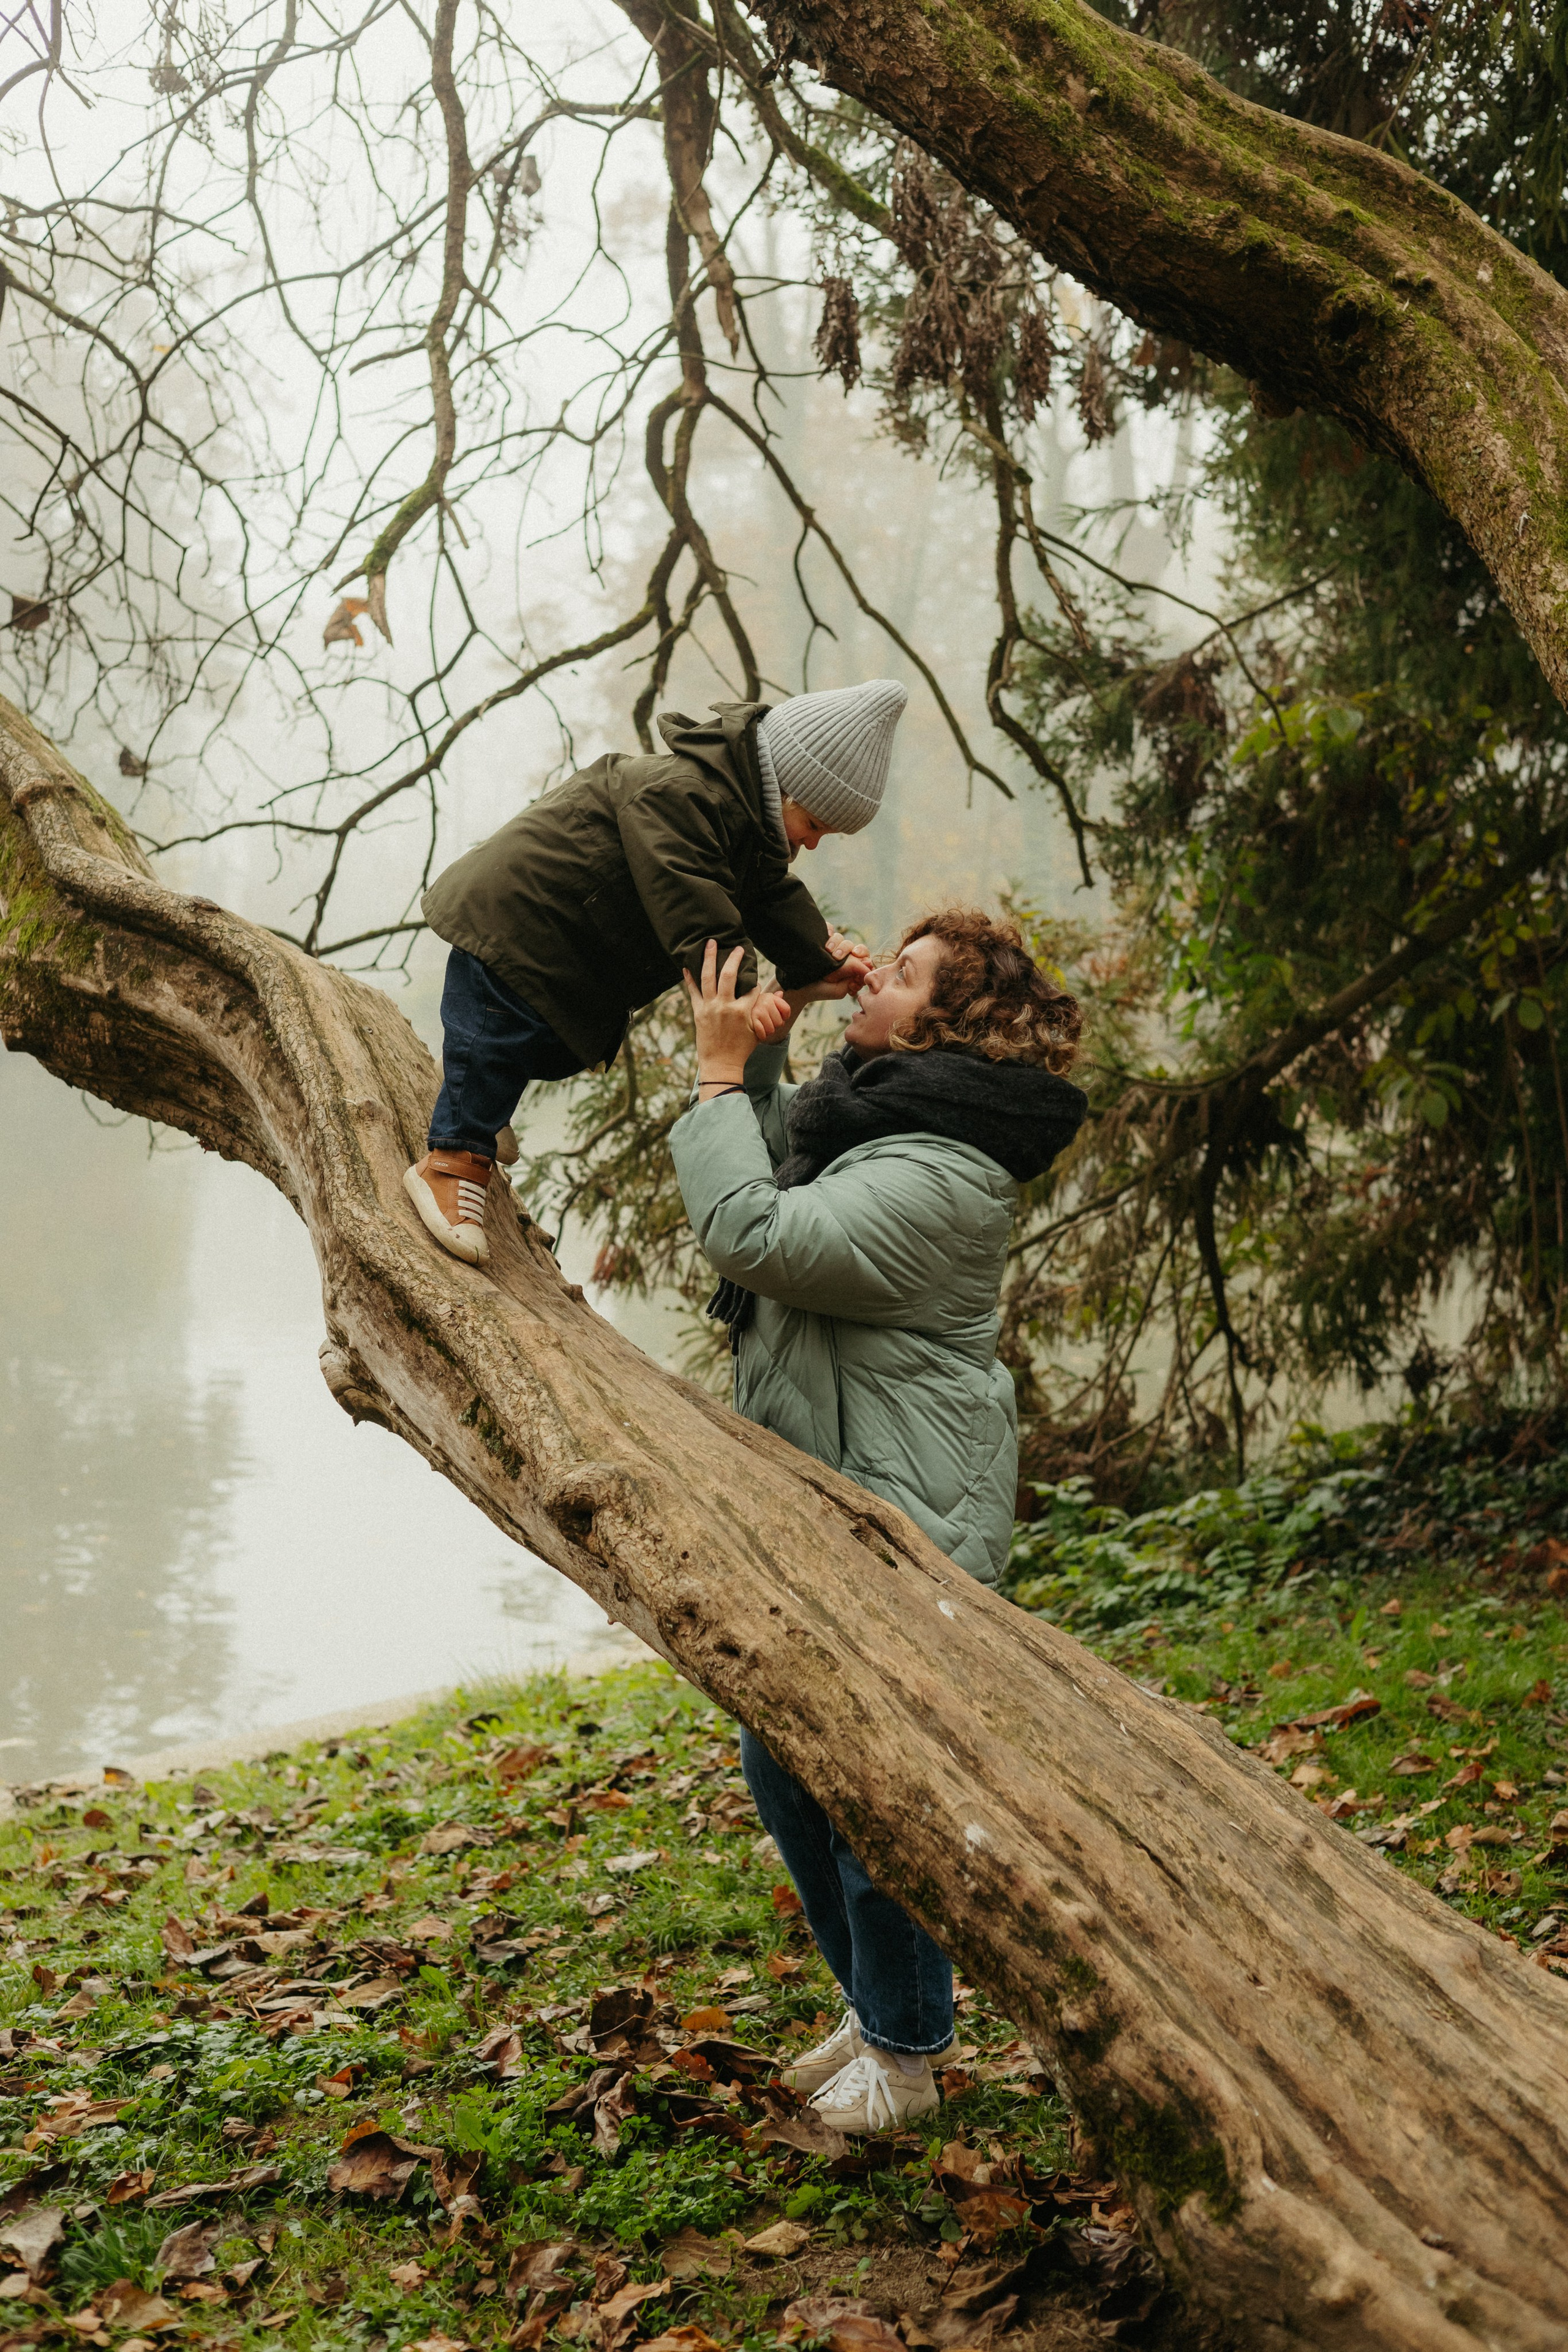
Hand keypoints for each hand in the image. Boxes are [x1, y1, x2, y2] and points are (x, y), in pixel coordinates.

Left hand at [683, 940, 781, 1086]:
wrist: (720, 1065)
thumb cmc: (741, 1049)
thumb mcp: (757, 1029)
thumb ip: (765, 1009)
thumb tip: (781, 993)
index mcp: (742, 1011)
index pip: (751, 988)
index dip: (754, 981)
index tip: (753, 975)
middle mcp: (725, 1006)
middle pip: (729, 975)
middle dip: (734, 958)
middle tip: (737, 947)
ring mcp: (709, 1008)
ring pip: (708, 977)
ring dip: (709, 958)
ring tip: (710, 943)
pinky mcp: (698, 1012)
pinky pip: (692, 991)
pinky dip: (689, 978)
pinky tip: (686, 966)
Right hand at [785, 929, 870, 1008]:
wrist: (798, 988)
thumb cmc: (821, 991)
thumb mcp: (841, 990)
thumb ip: (855, 980)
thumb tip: (867, 966)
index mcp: (850, 966)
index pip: (862, 954)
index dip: (862, 952)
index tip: (856, 954)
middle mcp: (841, 955)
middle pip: (850, 944)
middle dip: (846, 948)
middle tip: (837, 957)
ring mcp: (830, 947)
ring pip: (839, 937)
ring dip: (835, 942)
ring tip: (827, 950)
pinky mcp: (819, 940)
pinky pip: (828, 928)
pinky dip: (828, 929)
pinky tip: (825, 934)